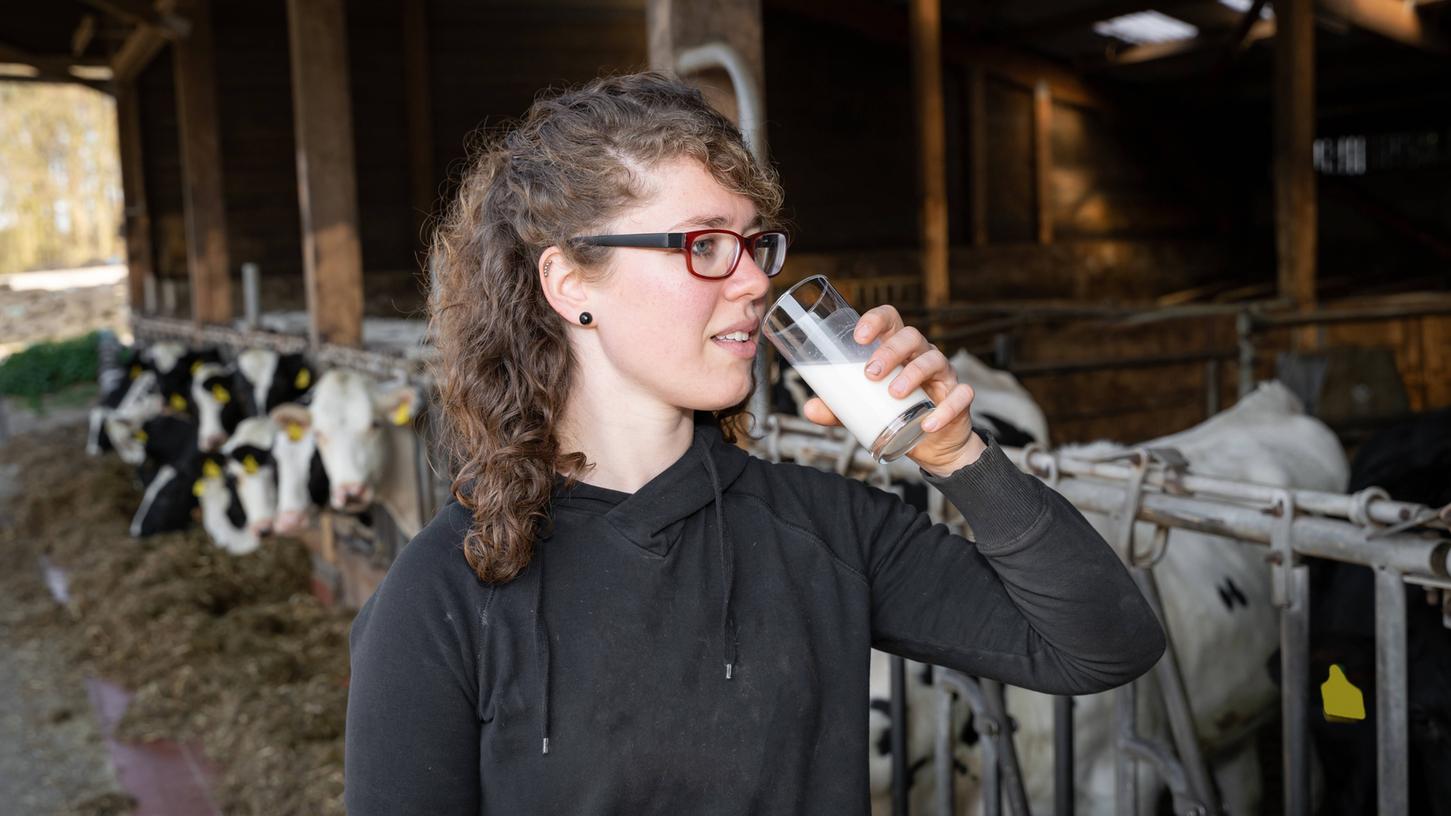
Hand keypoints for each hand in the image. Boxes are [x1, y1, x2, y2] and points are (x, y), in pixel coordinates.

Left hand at [800, 305, 986, 476]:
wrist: (932, 444)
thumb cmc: (896, 413)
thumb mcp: (863, 408)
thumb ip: (838, 407)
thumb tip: (809, 409)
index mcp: (897, 349)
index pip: (890, 320)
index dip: (876, 321)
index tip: (858, 337)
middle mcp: (921, 355)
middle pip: (911, 337)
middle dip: (890, 351)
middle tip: (870, 373)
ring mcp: (943, 375)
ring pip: (934, 360)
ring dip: (912, 373)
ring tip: (894, 393)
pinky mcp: (959, 399)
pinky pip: (960, 397)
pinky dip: (945, 409)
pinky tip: (927, 423)